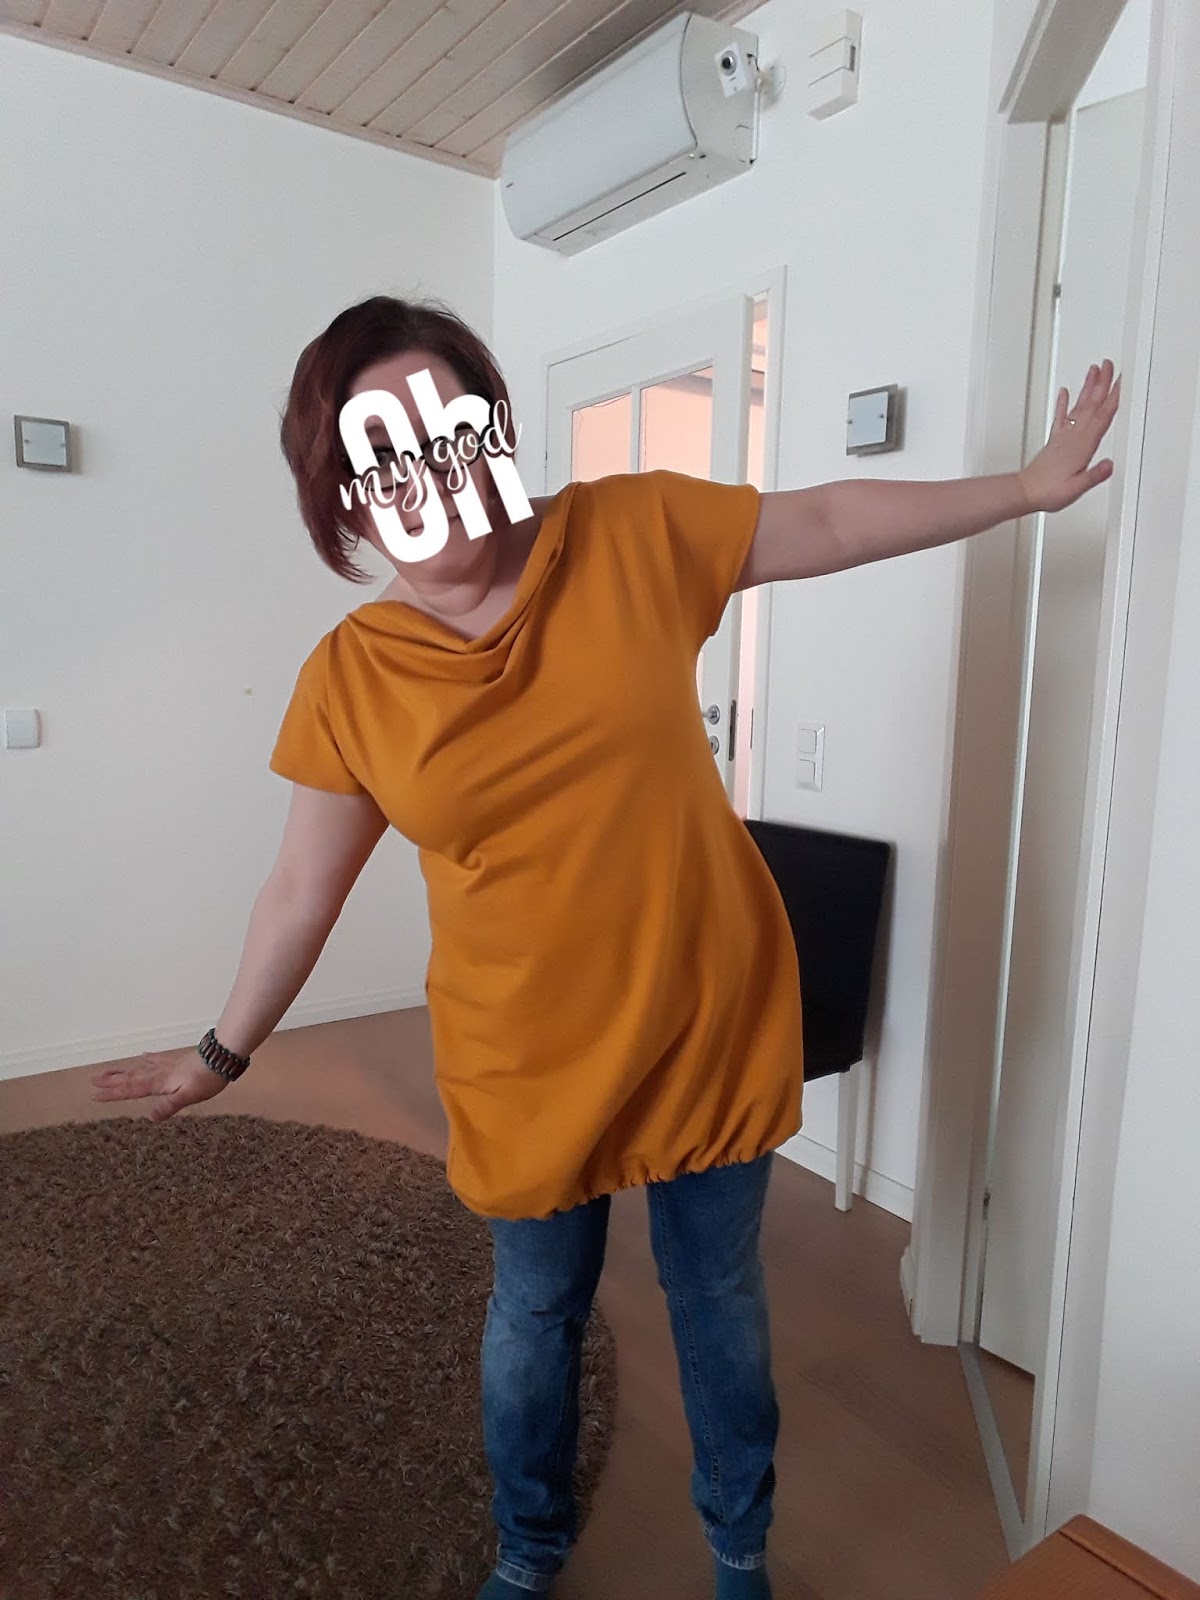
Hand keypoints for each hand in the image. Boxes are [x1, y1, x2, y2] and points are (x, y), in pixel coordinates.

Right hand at [90, 1047, 229, 1123]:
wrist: (221, 1057)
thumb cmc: (206, 1079)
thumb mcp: (188, 1096)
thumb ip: (169, 1106)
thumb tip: (151, 1118)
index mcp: (159, 1083)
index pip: (131, 1089)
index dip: (113, 1093)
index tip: (94, 1095)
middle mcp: (159, 1073)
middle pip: (131, 1077)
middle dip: (111, 1080)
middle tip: (92, 1080)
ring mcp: (168, 1065)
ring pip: (140, 1067)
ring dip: (123, 1070)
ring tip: (109, 1070)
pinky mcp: (177, 1061)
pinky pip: (157, 1059)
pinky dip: (147, 1058)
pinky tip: (143, 1055)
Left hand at [1017, 359, 1120, 514]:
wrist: (1025, 492)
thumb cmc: (1048, 491)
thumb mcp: (1076, 488)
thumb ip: (1094, 476)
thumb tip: (1110, 465)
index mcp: (1082, 446)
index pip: (1102, 417)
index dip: (1113, 398)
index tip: (1121, 381)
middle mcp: (1073, 437)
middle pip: (1092, 405)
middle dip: (1102, 383)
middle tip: (1109, 364)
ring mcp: (1063, 437)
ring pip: (1079, 406)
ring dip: (1087, 387)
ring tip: (1093, 370)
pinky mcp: (1054, 440)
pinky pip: (1061, 417)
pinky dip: (1064, 403)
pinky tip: (1065, 392)